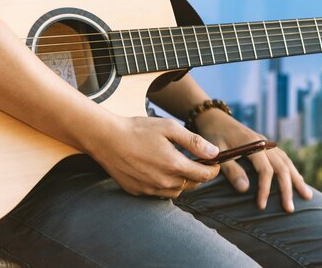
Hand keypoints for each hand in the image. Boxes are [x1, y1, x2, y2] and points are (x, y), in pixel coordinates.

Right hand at [87, 116, 220, 197]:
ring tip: (177, 165)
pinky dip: (165, 184)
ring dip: (182, 181)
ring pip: (176, 191)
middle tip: (197, 161)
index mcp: (174, 165)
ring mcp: (149, 189)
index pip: (205, 175)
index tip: (215, 162)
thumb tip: (214, 152)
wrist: (106, 138)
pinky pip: (159, 193)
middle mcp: (164, 182)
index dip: (214, 168)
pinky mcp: (138, 192)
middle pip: (192, 184)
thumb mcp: (169, 128)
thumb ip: (194, 142)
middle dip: (199, 174)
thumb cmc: (138, 129)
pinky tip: (159, 170)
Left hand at [196, 109, 312, 211]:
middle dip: (287, 189)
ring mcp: (267, 142)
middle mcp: (264, 142)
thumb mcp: (217, 152)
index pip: (265, 170)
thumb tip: (246, 189)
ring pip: (287, 161)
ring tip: (307, 196)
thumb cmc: (213, 136)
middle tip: (290, 209)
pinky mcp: (267, 144)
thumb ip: (231, 170)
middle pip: (282, 167)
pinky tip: (298, 180)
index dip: (265, 189)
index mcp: (252, 144)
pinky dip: (292, 170)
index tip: (262, 206)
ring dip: (296, 179)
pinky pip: (284, 157)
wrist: (214, 118)